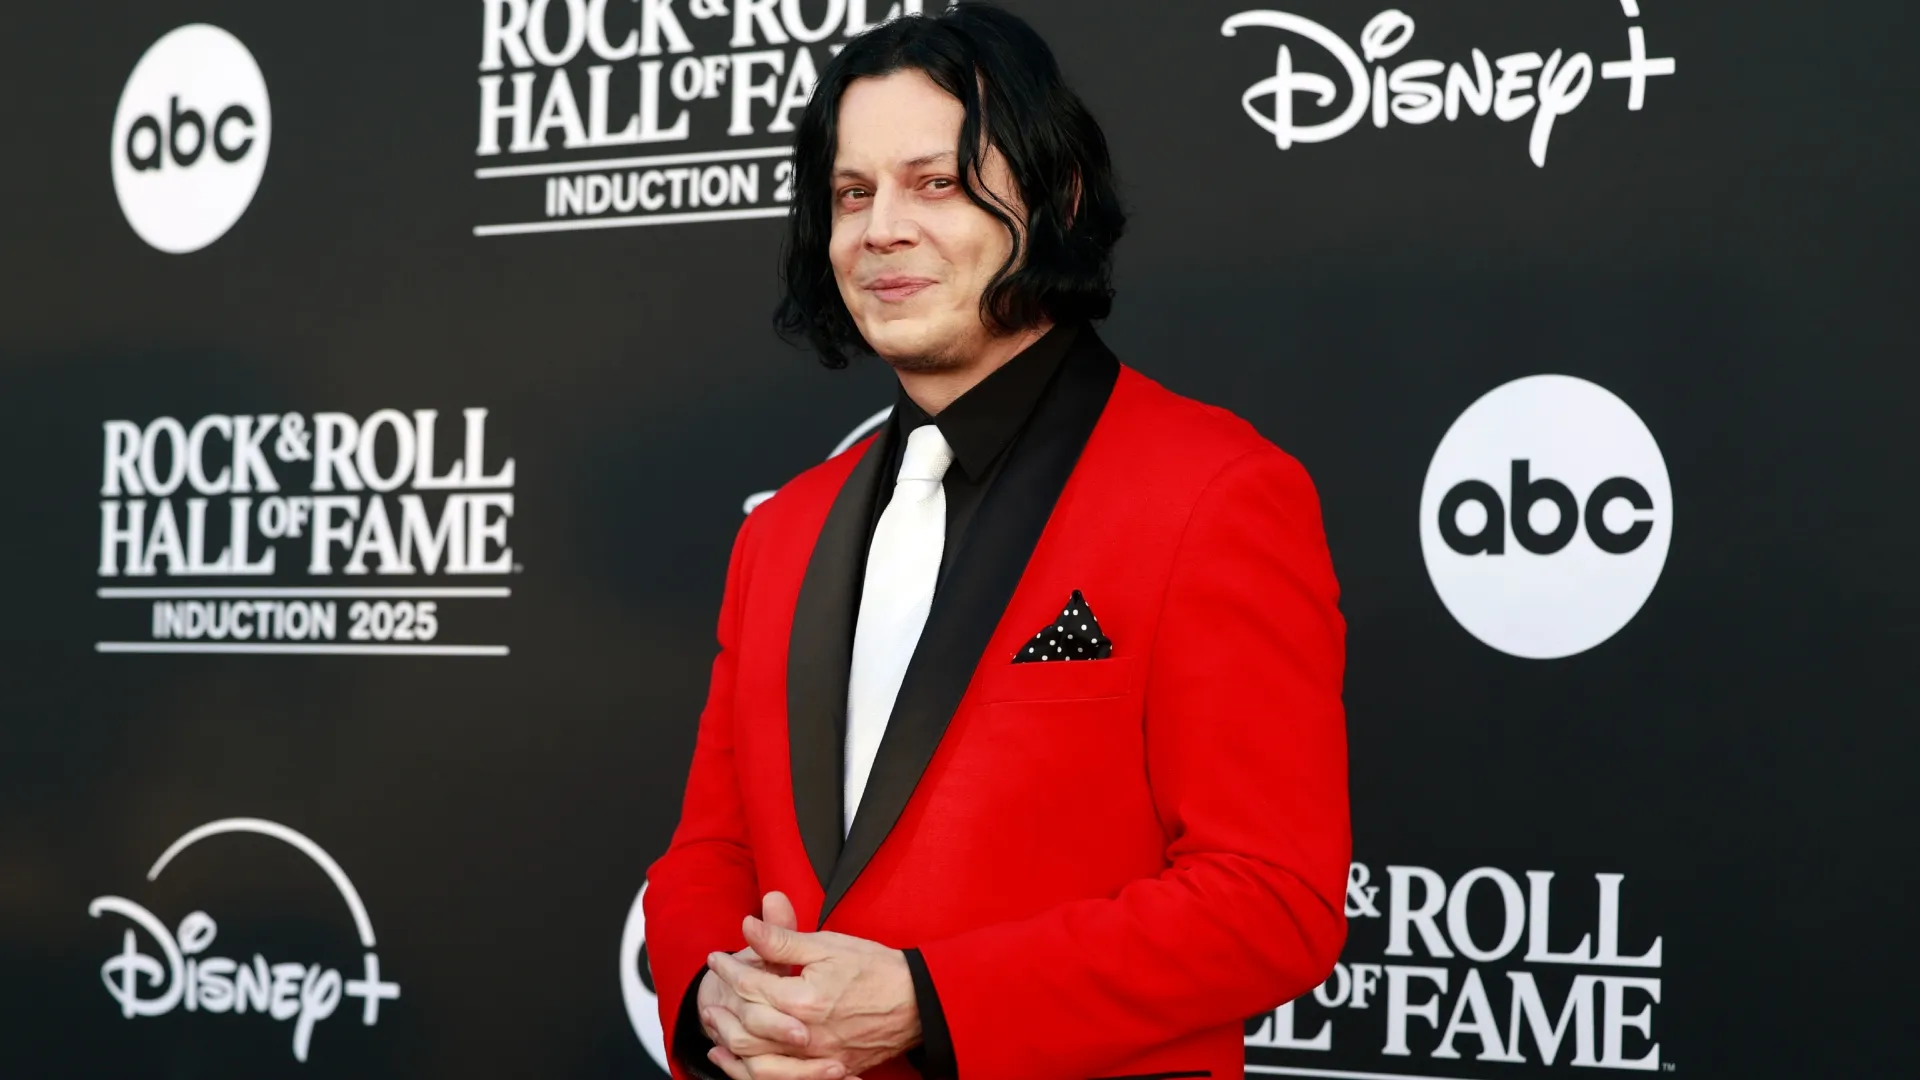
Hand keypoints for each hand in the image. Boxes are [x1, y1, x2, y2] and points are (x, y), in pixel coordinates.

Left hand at [705, 912, 921, 1077]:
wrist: (918, 1001)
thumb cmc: (877, 969)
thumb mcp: (829, 945)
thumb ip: (783, 940)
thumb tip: (748, 925)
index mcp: (804, 999)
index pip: (750, 984)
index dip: (728, 967)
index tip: (717, 956)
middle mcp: (806, 1035)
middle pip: (746, 1028)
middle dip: (722, 1008)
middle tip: (711, 991)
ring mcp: (817, 1058)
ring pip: (758, 1062)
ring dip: (731, 1045)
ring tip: (716, 1029)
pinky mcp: (829, 1070)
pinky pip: (782, 1079)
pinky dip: (755, 1071)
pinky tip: (744, 1060)